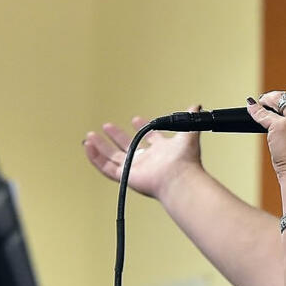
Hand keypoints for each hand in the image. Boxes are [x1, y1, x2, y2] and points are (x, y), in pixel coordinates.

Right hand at [82, 110, 203, 200]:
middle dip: (116, 136)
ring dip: (101, 147)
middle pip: (127, 147)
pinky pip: (106, 168)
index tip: (135, 119)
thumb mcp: (188, 134)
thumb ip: (190, 120)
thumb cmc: (185, 161)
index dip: (143, 128)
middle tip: (108, 127)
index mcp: (161, 151)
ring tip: (91, 136)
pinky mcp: (126, 176)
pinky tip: (88, 147)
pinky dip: (95, 158)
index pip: (150, 138)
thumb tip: (197, 107)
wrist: (179, 178)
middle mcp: (147, 160)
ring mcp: (135, 168)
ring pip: (113, 158)